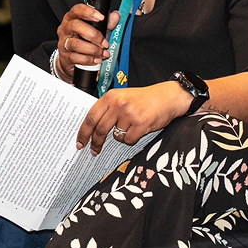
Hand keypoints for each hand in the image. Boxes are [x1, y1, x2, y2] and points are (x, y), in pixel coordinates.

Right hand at [55, 4, 119, 79]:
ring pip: (76, 44)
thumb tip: (115, 16)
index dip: (89, 12)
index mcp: (72, 18)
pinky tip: (96, 60)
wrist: (70, 59)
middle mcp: (65, 28)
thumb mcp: (94, 29)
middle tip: (105, 43)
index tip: (101, 18)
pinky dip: (89, 60)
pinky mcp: (64, 56)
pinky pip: (76, 58)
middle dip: (94, 35)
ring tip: (103, 53)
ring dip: (93, 50)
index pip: (77, 10)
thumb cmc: (82, 40)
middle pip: (76, 26)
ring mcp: (63, 42)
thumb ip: (106, 23)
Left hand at [76, 81, 193, 154]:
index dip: (83, 132)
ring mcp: (130, 114)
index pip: (91, 117)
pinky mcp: (141, 124)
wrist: (168, 97)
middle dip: (96, 142)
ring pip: (116, 136)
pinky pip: (128, 140)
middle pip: (100, 129)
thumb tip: (92, 128)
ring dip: (121, 137)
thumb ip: (108, 109)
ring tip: (130, 128)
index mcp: (111, 96)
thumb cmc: (145, 98)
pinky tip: (138, 130)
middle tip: (94, 150)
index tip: (80, 142)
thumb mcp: (123, 97)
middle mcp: (118, 104)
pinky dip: (131, 139)